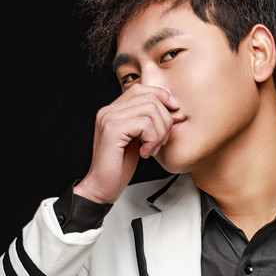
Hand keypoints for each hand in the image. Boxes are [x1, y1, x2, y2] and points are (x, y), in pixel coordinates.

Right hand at [75, 84, 179, 204]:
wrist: (102, 186)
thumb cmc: (119, 166)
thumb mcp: (137, 139)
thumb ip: (147, 121)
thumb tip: (170, 106)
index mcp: (113, 110)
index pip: (141, 89)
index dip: (161, 96)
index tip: (173, 110)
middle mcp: (109, 110)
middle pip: (150, 98)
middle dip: (164, 121)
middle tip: (160, 142)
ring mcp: (109, 118)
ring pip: (150, 110)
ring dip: (159, 133)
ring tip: (151, 149)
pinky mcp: (112, 130)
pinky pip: (145, 124)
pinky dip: (151, 140)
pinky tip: (144, 153)